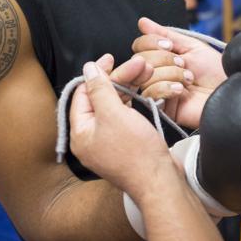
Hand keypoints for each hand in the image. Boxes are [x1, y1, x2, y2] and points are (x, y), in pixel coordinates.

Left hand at [70, 60, 172, 199]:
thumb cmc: (135, 151)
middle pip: (100, 98)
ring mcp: (108, 142)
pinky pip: (125, 116)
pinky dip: (134, 102)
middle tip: (138, 64)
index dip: (97, 74)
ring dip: (129, 87)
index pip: (82, 94)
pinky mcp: (125, 144)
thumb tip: (88, 68)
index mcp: (80, 132)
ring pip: (114, 105)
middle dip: (118, 79)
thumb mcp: (114, 114)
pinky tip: (144, 90)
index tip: (111, 58)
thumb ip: (99, 89)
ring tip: (146, 72)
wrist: (160, 182)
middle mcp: (90, 138)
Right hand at [131, 18, 226, 128]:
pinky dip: (166, 88)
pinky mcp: (161, 109)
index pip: (139, 46)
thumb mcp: (192, 47)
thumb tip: (143, 22)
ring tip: (188, 79)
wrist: (229, 91)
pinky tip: (181, 90)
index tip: (170, 45)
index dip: (151, 42)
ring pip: (146, 76)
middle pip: (140, 59)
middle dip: (164, 58)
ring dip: (171, 74)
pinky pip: (150, 93)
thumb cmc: (215, 71)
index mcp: (162, 58)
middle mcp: (156, 74)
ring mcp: (158, 91)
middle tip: (183, 64)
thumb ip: (166, 34)